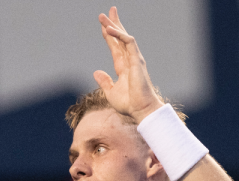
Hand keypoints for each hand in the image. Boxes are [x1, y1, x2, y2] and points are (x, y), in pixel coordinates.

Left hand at [93, 7, 164, 122]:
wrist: (141, 110)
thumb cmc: (130, 104)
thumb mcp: (111, 92)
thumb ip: (105, 81)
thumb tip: (96, 72)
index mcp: (123, 67)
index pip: (115, 47)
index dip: (108, 36)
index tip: (103, 25)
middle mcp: (129, 61)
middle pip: (120, 38)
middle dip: (113, 24)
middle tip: (107, 11)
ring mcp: (134, 59)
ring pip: (124, 37)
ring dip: (113, 26)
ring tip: (103, 16)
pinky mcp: (137, 60)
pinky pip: (128, 42)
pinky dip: (119, 35)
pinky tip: (108, 29)